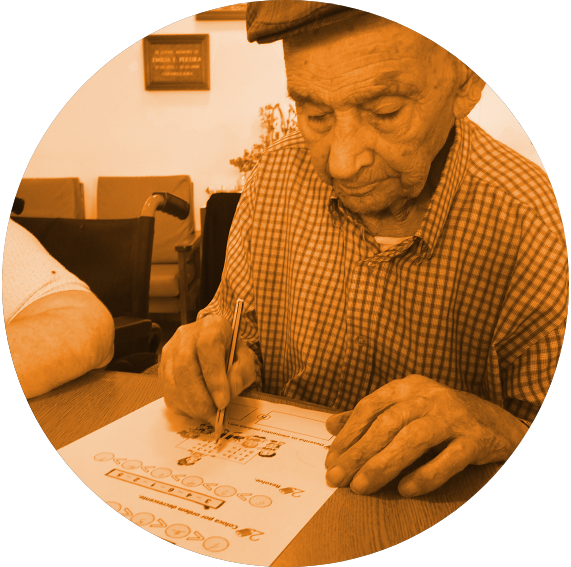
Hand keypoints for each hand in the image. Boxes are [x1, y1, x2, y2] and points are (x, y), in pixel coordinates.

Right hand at [159, 315, 256, 423]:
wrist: (215, 345)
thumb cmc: (230, 352)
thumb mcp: (245, 359)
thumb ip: (242, 372)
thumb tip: (228, 391)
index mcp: (211, 327)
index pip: (207, 348)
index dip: (214, 377)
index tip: (223, 402)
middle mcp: (185, 336)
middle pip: (185, 366)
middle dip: (200, 398)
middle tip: (213, 416)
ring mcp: (170, 351)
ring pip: (173, 381)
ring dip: (191, 405)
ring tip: (207, 415)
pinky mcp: (162, 368)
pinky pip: (168, 391)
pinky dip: (183, 406)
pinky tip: (197, 410)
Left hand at [324, 375, 526, 496]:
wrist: (500, 424)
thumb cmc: (442, 418)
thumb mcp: (406, 409)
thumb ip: (370, 416)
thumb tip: (331, 426)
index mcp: (408, 386)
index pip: (371, 406)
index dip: (349, 433)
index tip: (331, 458)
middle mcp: (429, 396)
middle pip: (387, 423)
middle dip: (359, 453)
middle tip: (337, 478)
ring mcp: (454, 416)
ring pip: (413, 438)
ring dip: (384, 464)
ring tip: (361, 487)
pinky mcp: (476, 439)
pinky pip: (449, 458)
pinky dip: (426, 474)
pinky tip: (405, 490)